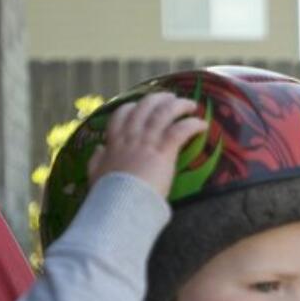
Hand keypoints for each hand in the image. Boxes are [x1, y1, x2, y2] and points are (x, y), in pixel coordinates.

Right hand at [87, 93, 207, 197]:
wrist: (120, 203)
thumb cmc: (109, 194)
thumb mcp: (96, 174)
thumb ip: (97, 160)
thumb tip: (100, 148)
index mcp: (114, 142)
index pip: (120, 115)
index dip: (132, 106)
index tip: (141, 105)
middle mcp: (130, 137)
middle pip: (144, 107)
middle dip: (158, 98)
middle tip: (171, 97)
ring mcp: (147, 142)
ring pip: (163, 113)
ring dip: (179, 105)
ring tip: (190, 104)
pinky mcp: (163, 151)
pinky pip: (181, 130)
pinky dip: (193, 125)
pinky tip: (203, 125)